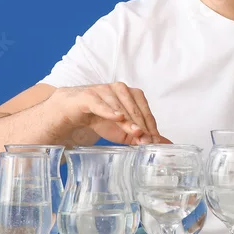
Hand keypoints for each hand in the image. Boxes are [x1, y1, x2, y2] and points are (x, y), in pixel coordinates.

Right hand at [45, 83, 170, 145]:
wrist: (72, 112)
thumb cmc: (99, 119)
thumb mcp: (121, 130)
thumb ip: (139, 136)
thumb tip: (161, 143)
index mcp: (131, 94)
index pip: (144, 109)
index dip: (150, 124)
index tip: (154, 139)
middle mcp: (119, 89)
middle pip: (134, 107)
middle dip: (141, 124)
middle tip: (146, 138)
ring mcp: (104, 91)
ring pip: (120, 105)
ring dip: (128, 119)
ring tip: (135, 131)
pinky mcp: (88, 96)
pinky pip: (100, 103)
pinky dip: (109, 110)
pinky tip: (117, 117)